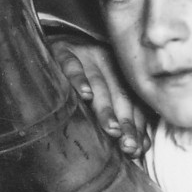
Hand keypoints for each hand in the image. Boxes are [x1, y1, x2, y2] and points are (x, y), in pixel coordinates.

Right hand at [50, 37, 150, 156]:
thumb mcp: (101, 91)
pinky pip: (72, 64)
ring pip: (99, 82)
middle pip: (120, 95)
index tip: (136, 149)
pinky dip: (79, 79)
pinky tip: (84, 94)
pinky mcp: (64, 50)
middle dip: (125, 121)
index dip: (136, 127)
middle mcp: (107, 63)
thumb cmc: (79, 75)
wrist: (55, 41)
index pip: (133, 103)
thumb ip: (119, 117)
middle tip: (127, 144)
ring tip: (111, 127)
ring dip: (105, 107)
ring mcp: (86, 55)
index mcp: (119, 74)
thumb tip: (137, 151)